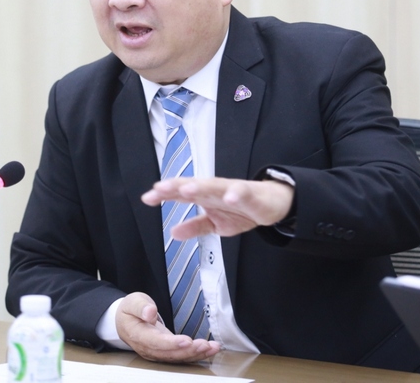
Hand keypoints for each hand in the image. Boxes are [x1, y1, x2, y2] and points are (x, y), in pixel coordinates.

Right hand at [115, 292, 220, 362]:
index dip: (172, 343)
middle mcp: (148, 348)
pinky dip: (196, 354)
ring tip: (212, 348)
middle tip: (205, 345)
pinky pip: (181, 356)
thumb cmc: (130, 310)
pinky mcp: (166, 352)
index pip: (156, 342)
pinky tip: (209, 350)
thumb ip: (141, 307)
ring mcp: (157, 352)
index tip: (187, 340)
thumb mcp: (133, 302)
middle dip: (189, 351)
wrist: (125, 322)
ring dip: (196, 354)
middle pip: (169, 353)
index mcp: (138, 335)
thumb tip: (150, 313)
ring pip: (177, 357)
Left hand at [141, 177, 293, 238]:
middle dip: (176, 187)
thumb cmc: (242, 210)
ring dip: (201, 187)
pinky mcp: (251, 195)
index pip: (181, 194)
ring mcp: (232, 191)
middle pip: (193, 186)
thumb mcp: (216, 224)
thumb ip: (195, 227)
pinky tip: (229, 197)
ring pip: (214, 186)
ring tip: (186, 190)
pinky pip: (243, 194)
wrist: (272, 204)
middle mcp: (215, 190)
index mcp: (205, 197)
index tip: (147, 198)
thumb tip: (173, 233)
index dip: (165, 195)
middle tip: (160, 189)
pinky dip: (236, 194)